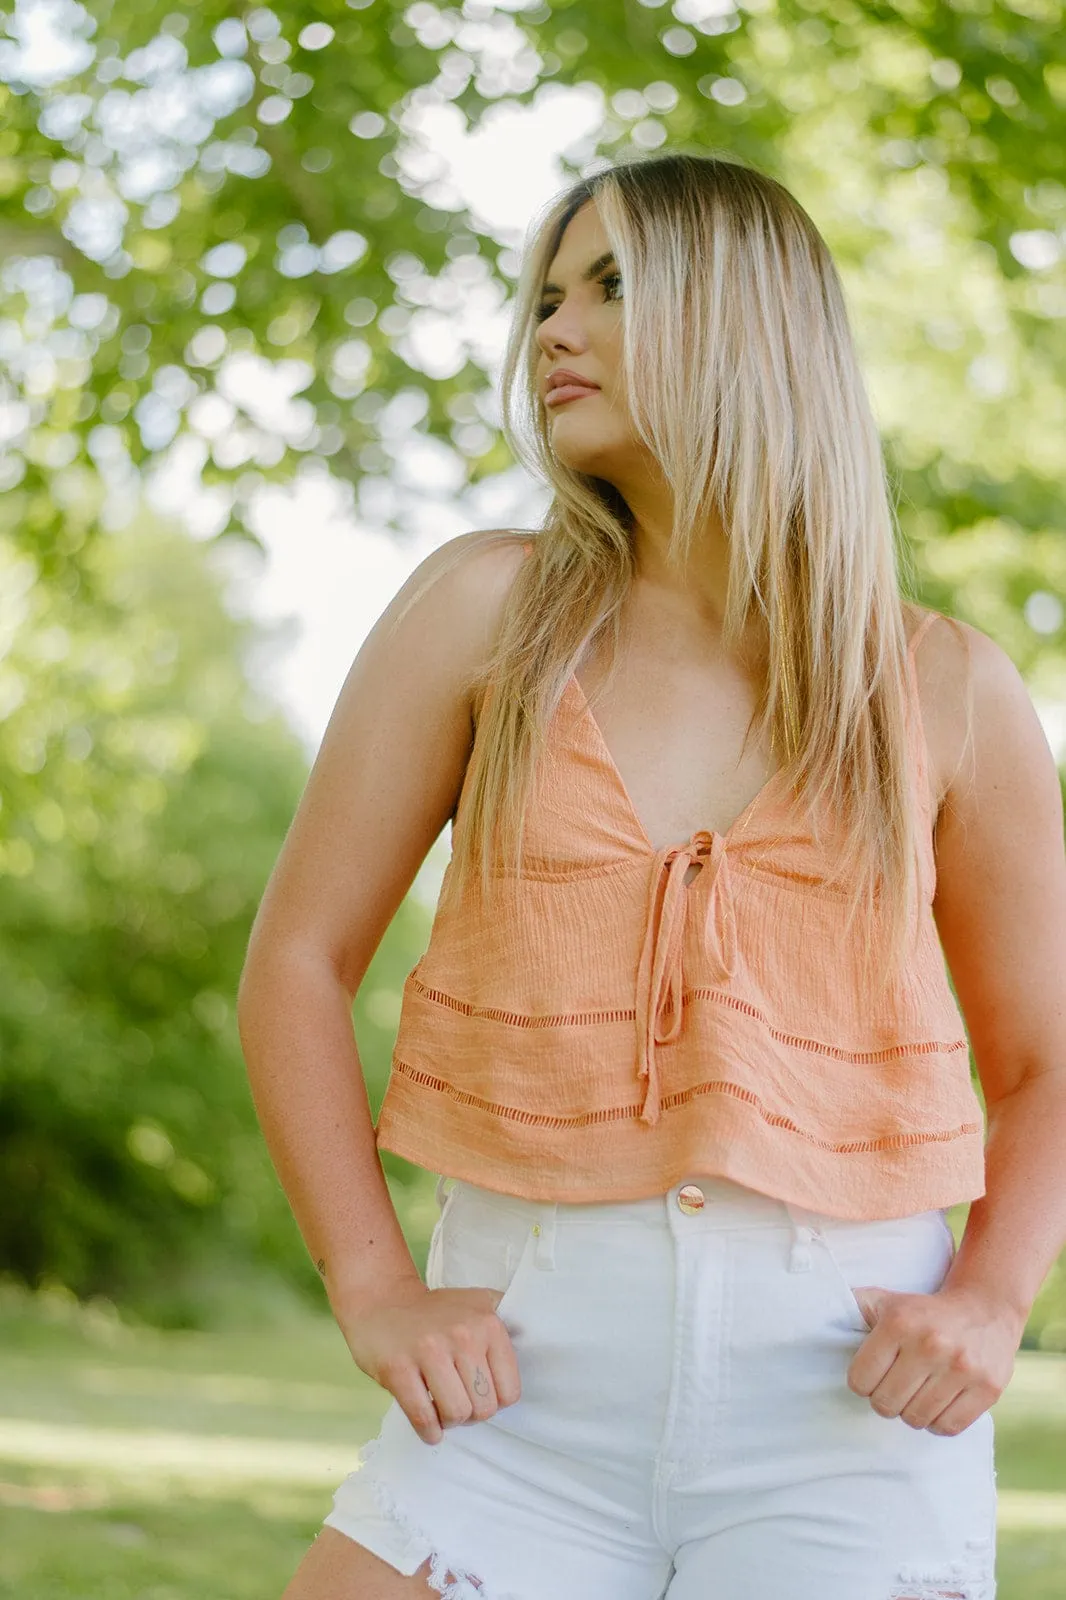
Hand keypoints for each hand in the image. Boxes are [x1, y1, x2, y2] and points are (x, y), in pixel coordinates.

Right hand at [340, 1278, 520, 1445]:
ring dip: (450, 1422)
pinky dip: (430, 1432)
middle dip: (472, 1415)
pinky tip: (430, 1428)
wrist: (381, 1300)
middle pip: (484, 1408)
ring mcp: (428, 1350)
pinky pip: (423, 1417)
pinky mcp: (398, 1368)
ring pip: (456, 1414)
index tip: (480, 1394)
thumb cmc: (435, 1312)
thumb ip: (507, 1324)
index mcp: (487, 1323)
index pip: (510, 1391)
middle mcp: (462, 1335)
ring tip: (443, 1410)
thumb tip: (543, 1346)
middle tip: (458, 1402)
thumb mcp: (478, 1304)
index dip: (496, 1401)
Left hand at [846, 1282, 1023, 1435]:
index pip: (860, 1380)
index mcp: (899, 1323)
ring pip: (916, 1419)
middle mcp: (931, 1345)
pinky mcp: (987, 1388)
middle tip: (894, 1387)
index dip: (862, 1382)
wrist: (985, 1308)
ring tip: (917, 1392)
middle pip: (886, 1405)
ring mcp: (962, 1368)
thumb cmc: (923, 1311)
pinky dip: (938, 1423)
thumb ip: (852, 1308)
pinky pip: (948, 1428)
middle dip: (885, 1400)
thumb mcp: (885, 1300)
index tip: (873, 1375)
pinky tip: (938, 1403)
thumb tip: (810, 1313)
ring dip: (911, 1412)